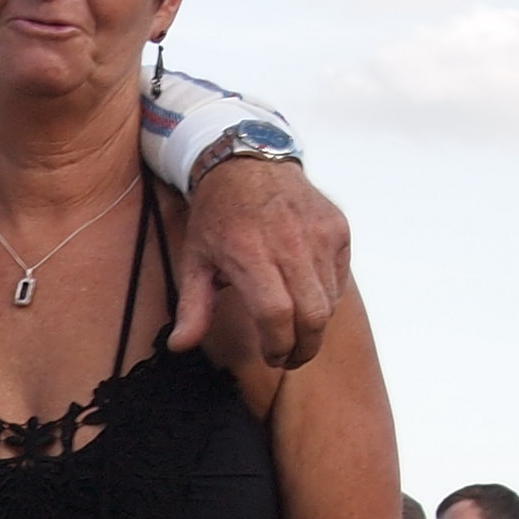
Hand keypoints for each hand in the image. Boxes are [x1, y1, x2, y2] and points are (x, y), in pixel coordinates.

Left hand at [171, 161, 350, 367]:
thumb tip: (179, 346)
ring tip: (296, 331)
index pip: (276, 314)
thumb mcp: (195, 259)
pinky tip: (306, 297)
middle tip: (290, 357)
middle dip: (304, 348)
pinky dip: (326, 297)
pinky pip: (339, 278)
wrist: (249, 161)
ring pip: (329, 301)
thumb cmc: (219, 215)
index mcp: (251, 253)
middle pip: (313, 315)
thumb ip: (193, 306)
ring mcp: (320, 234)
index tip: (271, 356)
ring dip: (314, 325)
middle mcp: (290, 243)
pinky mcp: (338, 228)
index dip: (277, 345)